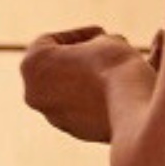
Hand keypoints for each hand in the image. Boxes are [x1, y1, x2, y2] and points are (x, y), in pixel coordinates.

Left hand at [21, 25, 152, 143]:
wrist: (133, 108)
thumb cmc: (114, 65)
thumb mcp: (104, 40)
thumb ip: (93, 42)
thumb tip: (98, 49)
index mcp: (31, 65)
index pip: (51, 41)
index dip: (79, 34)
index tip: (102, 33)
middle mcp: (33, 93)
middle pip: (57, 67)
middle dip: (82, 58)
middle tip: (108, 51)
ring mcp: (52, 116)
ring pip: (69, 90)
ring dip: (89, 79)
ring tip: (117, 71)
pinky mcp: (74, 131)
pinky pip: (82, 109)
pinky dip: (96, 100)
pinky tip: (118, 92)